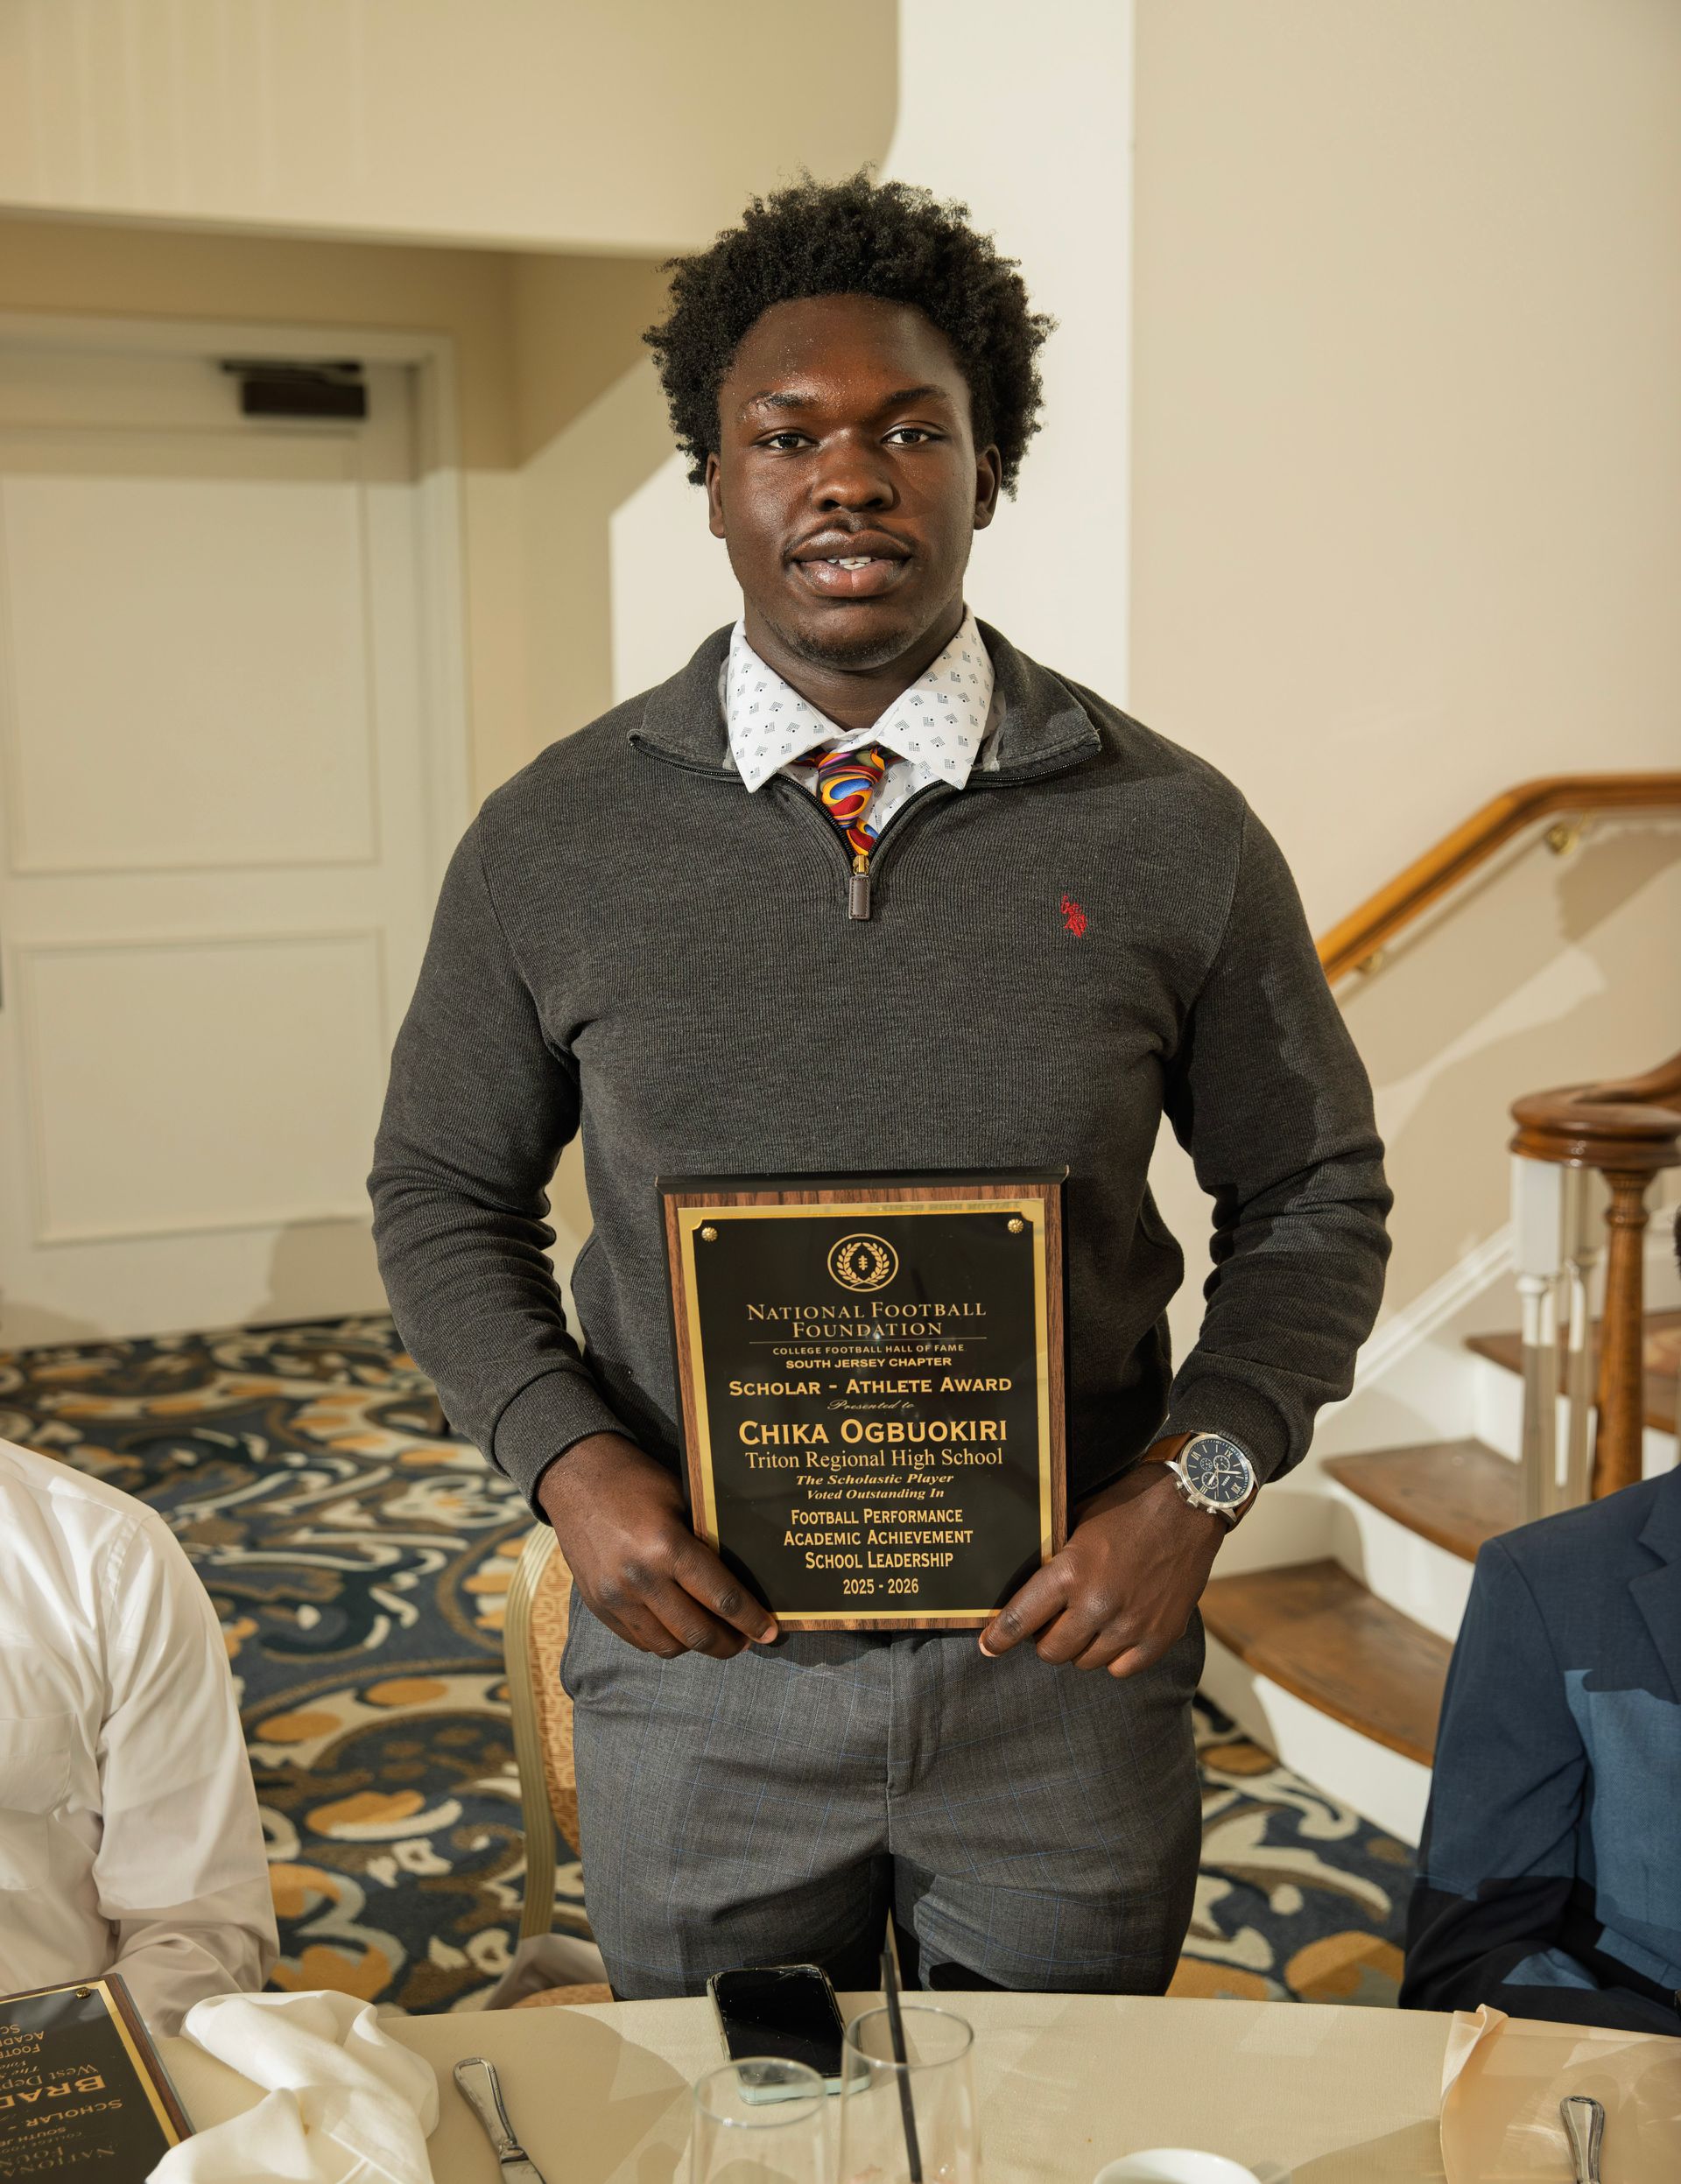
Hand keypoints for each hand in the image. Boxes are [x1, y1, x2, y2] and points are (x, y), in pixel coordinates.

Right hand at [537, 1432, 777, 1657]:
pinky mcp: (598, 1606)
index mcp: (666, 1546)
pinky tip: (678, 1628)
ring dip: (695, 1646)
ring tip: (713, 1635)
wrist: (574, 1477)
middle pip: (696, 1632)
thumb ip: (706, 1541)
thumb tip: (743, 1576)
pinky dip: (664, 1641)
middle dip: (728, 1644)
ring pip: (667, 1645)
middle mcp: (640, 1578)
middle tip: (746, 1641)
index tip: (770, 1633)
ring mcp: (615, 1597)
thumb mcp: (681, 1500)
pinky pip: (639, 1641)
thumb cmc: (636, 1480)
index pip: (721, 1597)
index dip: (751, 1620)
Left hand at [978, 1460, 1224, 1676]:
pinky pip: (1122, 1669)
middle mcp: (1098, 1605)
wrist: (1189, 1505)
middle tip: (1052, 1623)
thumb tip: (1028, 1589)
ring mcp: (1131, 1624)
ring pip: (1085, 1662)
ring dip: (1080, 1647)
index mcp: (1071, 1572)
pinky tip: (1116, 1632)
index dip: (999, 1638)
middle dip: (1044, 1640)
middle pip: (1051, 1652)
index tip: (988, 1647)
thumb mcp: (1078, 1524)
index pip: (1020, 1620)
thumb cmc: (1128, 1506)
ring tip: (1088, 1622)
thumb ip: (1056, 1561)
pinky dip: (1115, 1656)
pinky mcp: (1160, 1635)